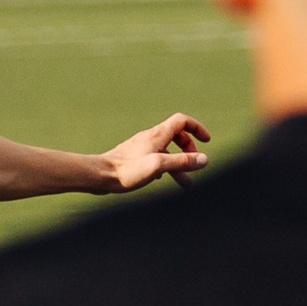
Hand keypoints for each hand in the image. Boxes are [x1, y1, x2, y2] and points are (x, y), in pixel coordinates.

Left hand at [97, 112, 211, 192]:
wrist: (100, 175)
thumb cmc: (127, 170)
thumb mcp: (159, 166)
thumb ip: (182, 162)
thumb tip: (204, 160)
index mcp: (158, 135)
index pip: (182, 121)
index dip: (197, 128)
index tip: (206, 141)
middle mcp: (150, 138)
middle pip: (176, 135)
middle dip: (188, 149)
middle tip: (193, 163)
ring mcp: (141, 147)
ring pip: (165, 151)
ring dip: (177, 164)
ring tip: (186, 183)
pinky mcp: (133, 158)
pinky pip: (154, 158)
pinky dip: (164, 167)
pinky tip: (162, 180)